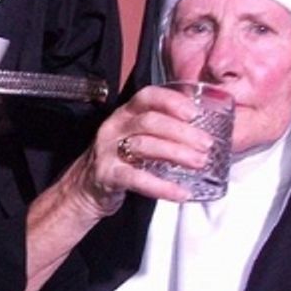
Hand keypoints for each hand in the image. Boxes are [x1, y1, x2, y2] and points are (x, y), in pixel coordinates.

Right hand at [20, 85, 216, 290]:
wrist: (84, 190)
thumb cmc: (119, 162)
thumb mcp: (134, 138)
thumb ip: (160, 131)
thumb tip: (202, 133)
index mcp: (124, 115)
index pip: (147, 97)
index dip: (171, 101)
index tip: (194, 112)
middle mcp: (114, 128)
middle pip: (150, 121)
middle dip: (183, 132)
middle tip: (206, 144)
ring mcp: (108, 151)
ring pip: (145, 146)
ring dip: (177, 154)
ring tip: (199, 163)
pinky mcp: (107, 175)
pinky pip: (136, 178)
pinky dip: (162, 186)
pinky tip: (180, 193)